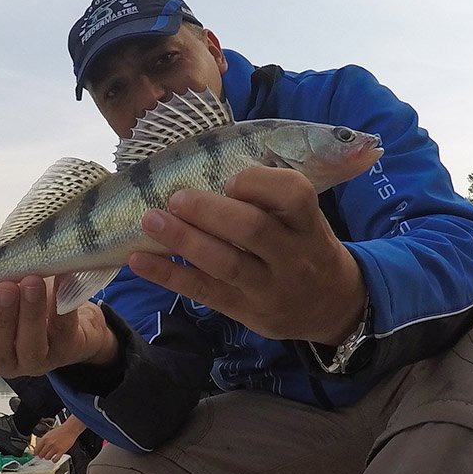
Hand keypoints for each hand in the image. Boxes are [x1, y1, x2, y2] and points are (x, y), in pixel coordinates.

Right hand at [0, 275, 117, 378]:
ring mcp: (38, 360)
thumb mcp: (8, 287)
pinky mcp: (67, 349)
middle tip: (6, 287)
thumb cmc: (28, 297)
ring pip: (31, 346)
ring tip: (32, 282)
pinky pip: (63, 328)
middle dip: (0, 317)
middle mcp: (8, 357)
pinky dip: (63, 304)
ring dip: (30, 314)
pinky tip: (63, 278)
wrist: (69, 310)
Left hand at [33, 415, 86, 460]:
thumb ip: (44, 440)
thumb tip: (40, 447)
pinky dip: (54, 460)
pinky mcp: (61, 451)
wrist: (70, 429)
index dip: (36, 453)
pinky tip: (55, 458)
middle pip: (41, 455)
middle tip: (44, 455)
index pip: (36, 449)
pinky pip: (55, 460)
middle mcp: (49, 443)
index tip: (37, 454)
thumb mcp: (49, 434)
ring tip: (51, 455)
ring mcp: (55, 448)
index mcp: (45, 439)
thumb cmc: (61, 431)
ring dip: (48, 458)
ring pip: (47, 458)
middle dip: (42, 456)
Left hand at [128, 166, 365, 344]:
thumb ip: (274, 196)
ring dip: (183, 241)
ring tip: (150, 220)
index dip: (260, 183)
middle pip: (252, 230)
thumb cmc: (306, 247)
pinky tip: (140, 259)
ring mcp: (269, 288)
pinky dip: (169, 275)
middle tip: (176, 198)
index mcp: (309, 224)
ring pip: (225, 264)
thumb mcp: (307, 220)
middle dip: (210, 212)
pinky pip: (204, 292)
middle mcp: (293, 257)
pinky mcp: (245, 311)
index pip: (294, 196)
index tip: (231, 179)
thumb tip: (213, 162)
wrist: (332, 307)